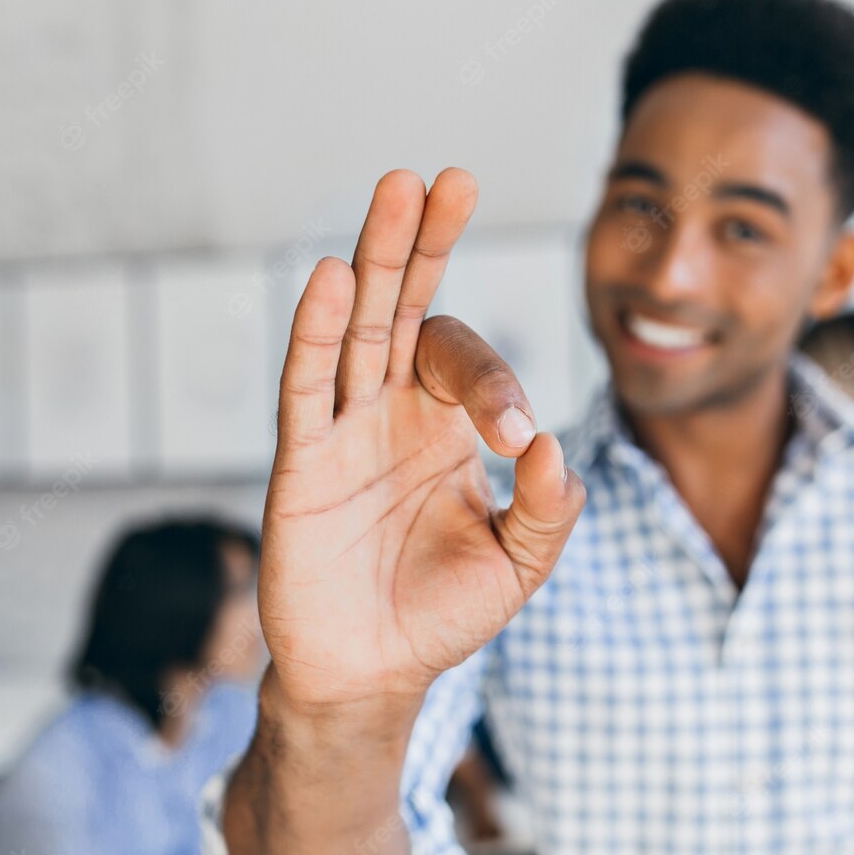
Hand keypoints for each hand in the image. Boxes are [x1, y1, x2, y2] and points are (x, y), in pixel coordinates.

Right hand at [260, 168, 585, 708]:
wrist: (373, 675)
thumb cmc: (440, 613)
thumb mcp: (518, 565)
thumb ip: (547, 509)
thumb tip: (553, 444)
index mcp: (443, 425)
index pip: (468, 365)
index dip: (496, 387)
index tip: (515, 440)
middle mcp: (391, 411)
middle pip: (406, 308)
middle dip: (426, 243)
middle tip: (451, 179)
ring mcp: (342, 430)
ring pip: (356, 328)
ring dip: (375, 260)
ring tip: (397, 188)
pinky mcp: (300, 463)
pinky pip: (305, 388)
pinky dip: (314, 333)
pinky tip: (329, 278)